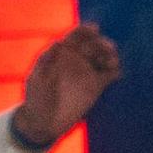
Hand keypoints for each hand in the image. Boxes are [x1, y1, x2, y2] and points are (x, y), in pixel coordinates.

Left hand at [11, 24, 121, 149]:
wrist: (43, 123)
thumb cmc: (36, 98)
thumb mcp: (37, 78)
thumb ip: (47, 61)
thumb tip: (58, 41)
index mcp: (61, 53)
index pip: (76, 36)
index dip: (86, 30)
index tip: (95, 29)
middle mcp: (76, 59)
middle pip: (93, 45)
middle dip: (102, 43)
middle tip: (109, 47)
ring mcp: (87, 72)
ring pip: (103, 57)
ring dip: (110, 56)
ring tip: (112, 61)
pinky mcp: (96, 87)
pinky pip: (109, 75)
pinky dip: (115, 71)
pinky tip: (116, 72)